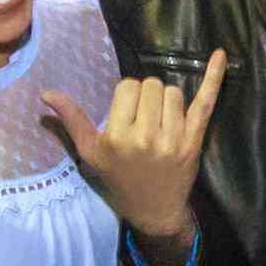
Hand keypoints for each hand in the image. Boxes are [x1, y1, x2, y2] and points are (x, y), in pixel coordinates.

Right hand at [38, 47, 229, 246]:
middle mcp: (146, 136)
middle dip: (146, 96)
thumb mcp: (90, 152)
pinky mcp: (194, 140)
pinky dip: (214, 77)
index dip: (126, 96)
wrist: (153, 210)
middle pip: (151, 85)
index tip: (126, 114)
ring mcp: (173, 138)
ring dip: (166, 100)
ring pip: (172, 92)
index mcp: (118, 136)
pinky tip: (220, 55)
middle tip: (143, 120)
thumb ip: (71, 119)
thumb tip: (45, 92)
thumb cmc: (118, 179)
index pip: (127, 86)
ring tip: (160, 122)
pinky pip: (205, 102)